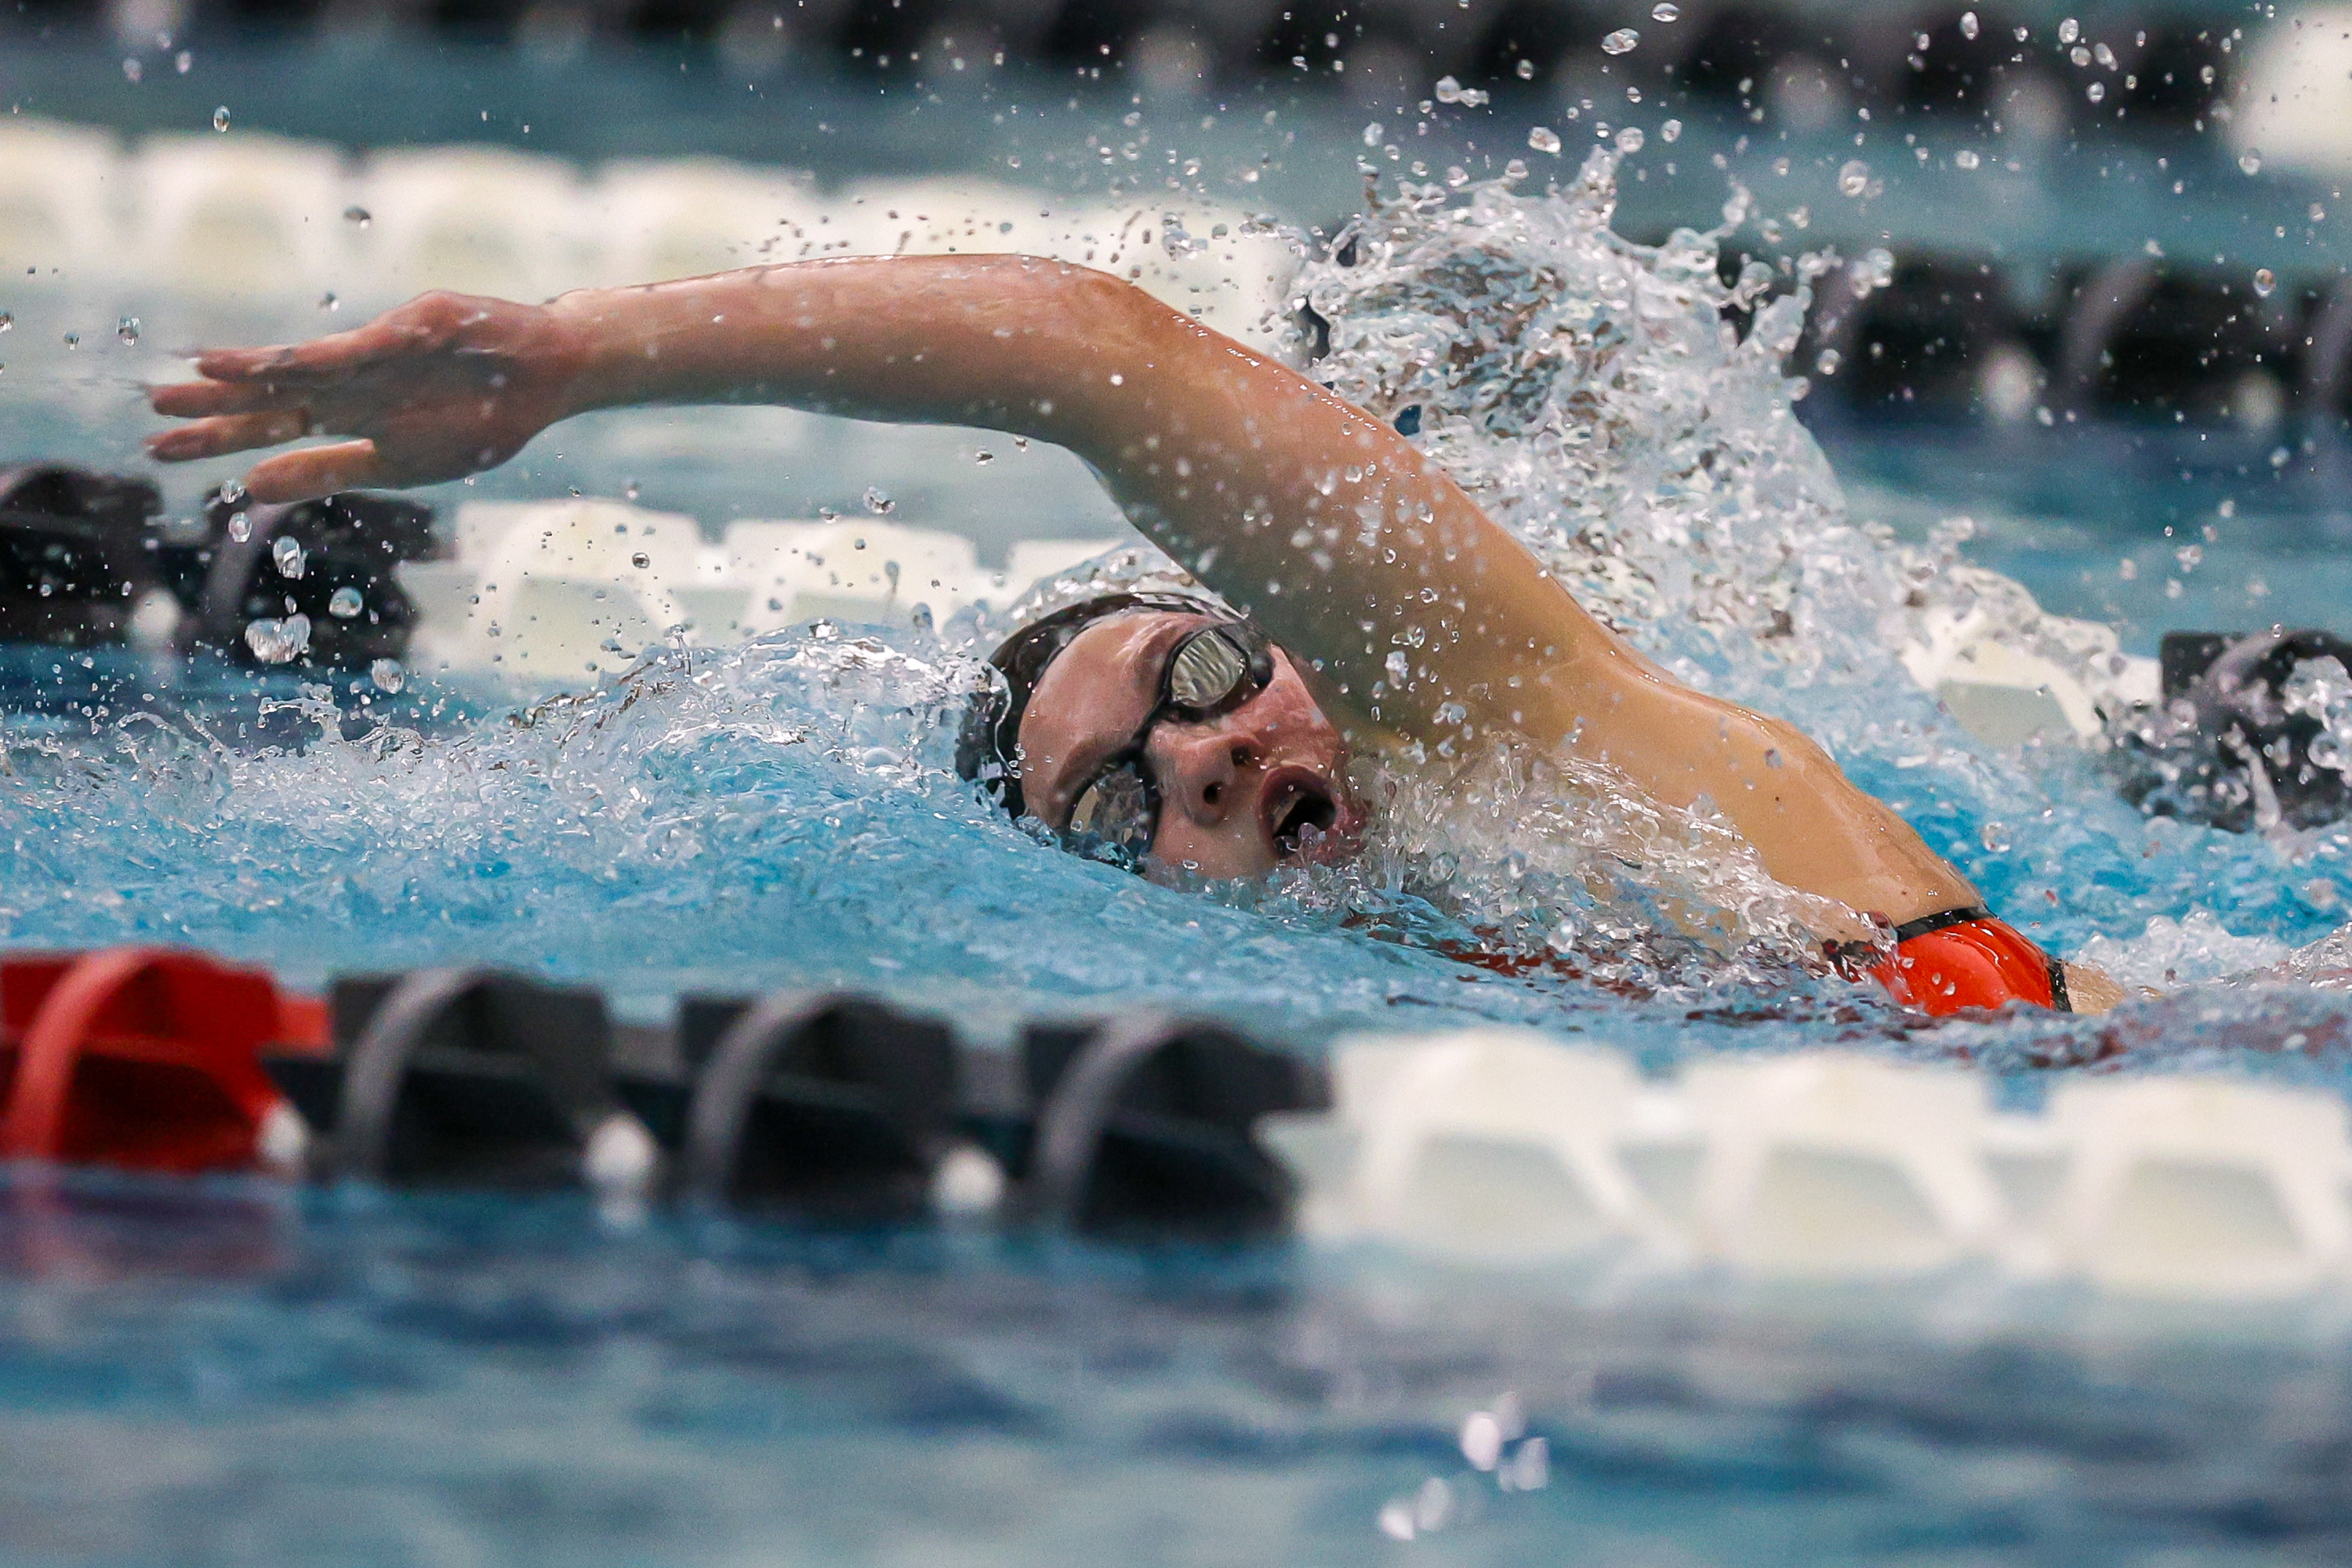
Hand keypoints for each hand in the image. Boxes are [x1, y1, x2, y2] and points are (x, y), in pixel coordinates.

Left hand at [144, 290, 587, 503]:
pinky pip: (337, 356)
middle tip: (152, 416)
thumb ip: (325, 471)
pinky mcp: (401, 336)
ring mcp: (373, 359)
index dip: (216, 439)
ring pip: (293, 372)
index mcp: (350, 418)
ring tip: (185, 380)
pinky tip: (241, 365)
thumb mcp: (398, 463)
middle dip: (210, 410)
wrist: (548, 375)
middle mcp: (349, 386)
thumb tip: (248, 488)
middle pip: (268, 400)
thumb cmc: (483, 418)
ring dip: (237, 378)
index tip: (161, 453)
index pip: (269, 429)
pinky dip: (287, 364)